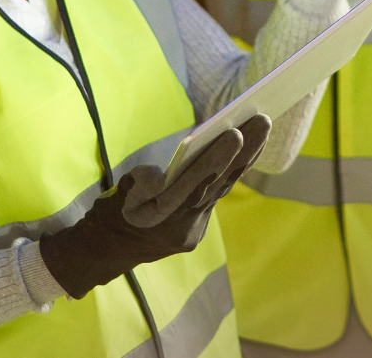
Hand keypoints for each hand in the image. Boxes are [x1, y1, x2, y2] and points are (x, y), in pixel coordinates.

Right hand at [39, 114, 270, 297]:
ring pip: (223, 188)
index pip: (195, 183)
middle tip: (263, 119)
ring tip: (261, 126)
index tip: (235, 132)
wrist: (108, 251)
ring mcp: (194, 229)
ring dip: (245, 157)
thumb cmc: (113, 213)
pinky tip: (249, 146)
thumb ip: (140, 182)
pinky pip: (218, 194)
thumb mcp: (119, 194)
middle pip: (218, 183)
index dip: (216, 158)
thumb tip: (162, 175)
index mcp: (162, 216)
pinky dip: (232, 169)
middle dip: (244, 151)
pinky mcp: (198, 228)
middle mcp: (184, 225)